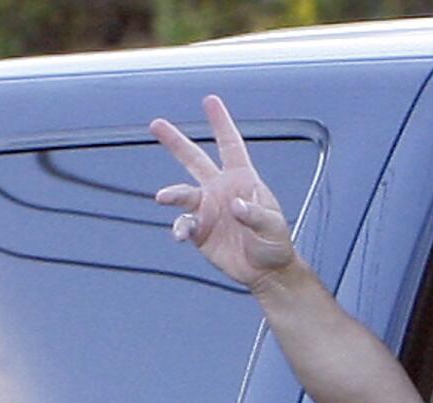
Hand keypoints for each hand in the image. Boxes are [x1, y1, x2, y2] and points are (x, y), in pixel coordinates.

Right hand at [150, 95, 294, 289]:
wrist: (266, 272)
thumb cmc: (275, 244)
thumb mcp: (273, 227)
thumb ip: (255, 214)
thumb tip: (235, 205)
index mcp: (243, 180)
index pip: (231, 146)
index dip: (221, 123)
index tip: (210, 101)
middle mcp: (221, 189)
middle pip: (195, 160)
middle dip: (176, 142)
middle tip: (156, 124)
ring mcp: (208, 209)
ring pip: (183, 193)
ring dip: (172, 194)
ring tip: (163, 197)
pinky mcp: (199, 230)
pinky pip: (183, 224)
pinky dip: (179, 227)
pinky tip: (182, 234)